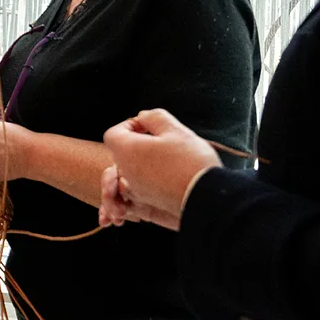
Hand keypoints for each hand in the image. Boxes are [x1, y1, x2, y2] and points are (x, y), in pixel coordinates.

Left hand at [101, 109, 221, 231]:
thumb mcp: (175, 130)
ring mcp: (135, 190)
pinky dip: (149, 178)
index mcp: (127, 151)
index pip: (113, 134)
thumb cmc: (190, 163)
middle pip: (121, 152)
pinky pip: (140, 187)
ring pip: (131, 170)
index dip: (129, 125)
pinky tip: (169, 174)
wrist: (206, 198)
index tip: (148, 126)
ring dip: (144, 161)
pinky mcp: (148, 202)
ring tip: (168, 158)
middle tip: (161, 140)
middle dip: (137, 142)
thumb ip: (154, 117)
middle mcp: (126, 172)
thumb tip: (143, 117)